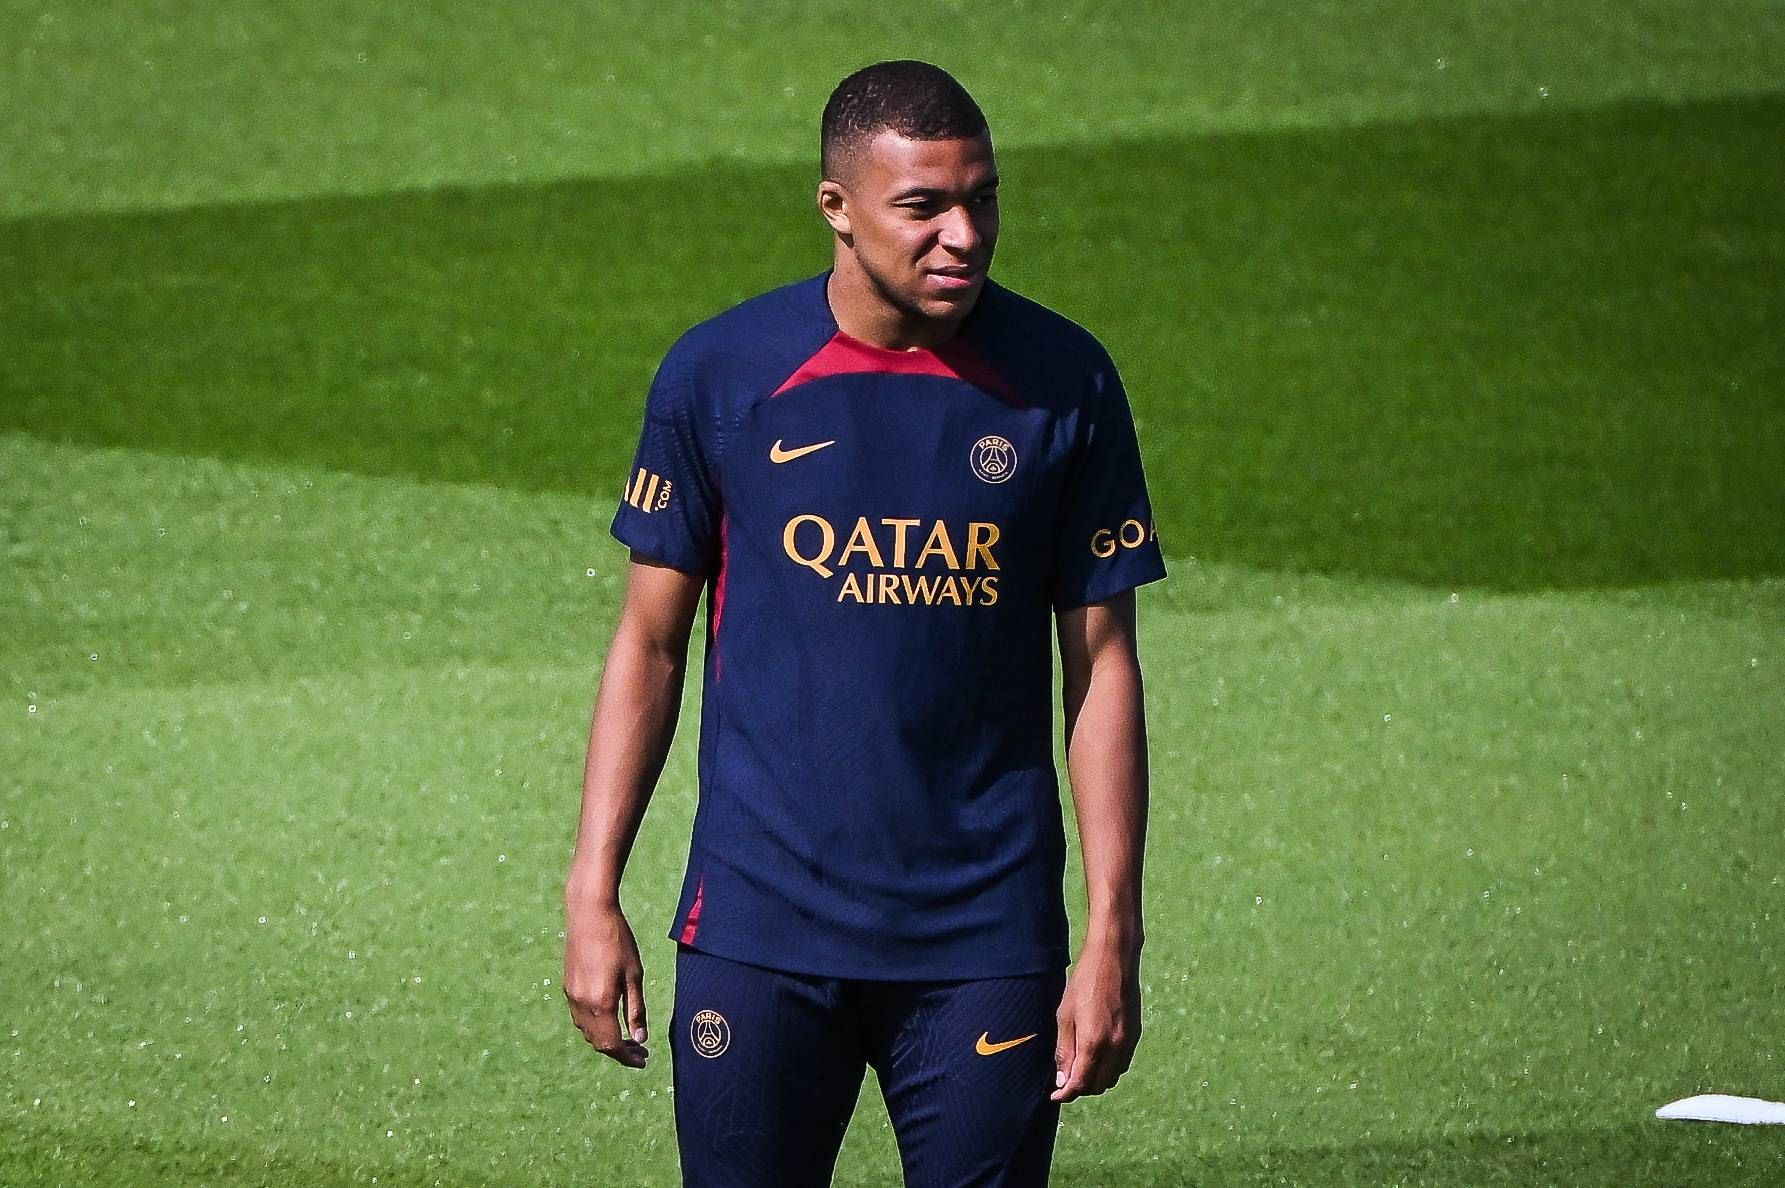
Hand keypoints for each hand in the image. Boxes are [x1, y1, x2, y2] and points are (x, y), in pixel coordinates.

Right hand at [564, 898, 649, 1067]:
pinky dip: (595, 1026)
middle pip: (598, 1042)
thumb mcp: (634, 974)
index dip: (627, 1057)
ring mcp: (571, 996)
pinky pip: (580, 1017)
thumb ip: (636, 1008)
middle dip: (618, 1051)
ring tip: (627, 1036)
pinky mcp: (567, 986)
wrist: (589, 914)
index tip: (643, 1060)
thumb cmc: (618, 940)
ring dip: (605, 1039)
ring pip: (587, 1031)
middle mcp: (582, 1004)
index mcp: (601, 1003)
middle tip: (639, 1050)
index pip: (612, 1044)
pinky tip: (609, 1017)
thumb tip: (640, 1037)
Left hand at [1051, 939, 1140, 1102]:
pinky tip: (1097, 1056)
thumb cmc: (1083, 983)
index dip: (1067, 1093)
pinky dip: (1109, 1068)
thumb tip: (1062, 1080)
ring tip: (1079, 1068)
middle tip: (1064, 1080)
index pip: (1081, 1083)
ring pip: (1113, 1077)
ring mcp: (1128, 1042)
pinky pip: (1123, 1064)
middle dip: (1081, 1088)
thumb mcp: (1065, 1015)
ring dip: (1096, 1080)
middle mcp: (1115, 1047)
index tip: (1055, 1095)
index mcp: (1094, 1043)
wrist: (1114, 959)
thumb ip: (1065, 1050)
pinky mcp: (1136, 1034)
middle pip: (1098, 1085)